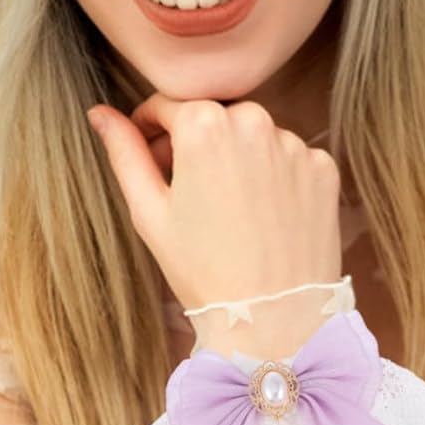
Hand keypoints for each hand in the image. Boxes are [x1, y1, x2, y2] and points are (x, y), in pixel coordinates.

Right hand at [88, 95, 342, 354]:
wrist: (273, 319)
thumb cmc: (202, 270)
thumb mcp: (149, 211)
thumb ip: (124, 152)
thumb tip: (100, 113)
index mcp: (204, 124)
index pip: (168, 105)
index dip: (151, 130)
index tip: (150, 157)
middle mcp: (255, 120)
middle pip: (214, 117)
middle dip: (195, 143)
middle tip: (185, 191)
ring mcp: (295, 143)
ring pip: (254, 136)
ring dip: (237, 158)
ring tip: (227, 209)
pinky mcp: (324, 168)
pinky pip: (290, 158)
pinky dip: (274, 176)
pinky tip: (262, 216)